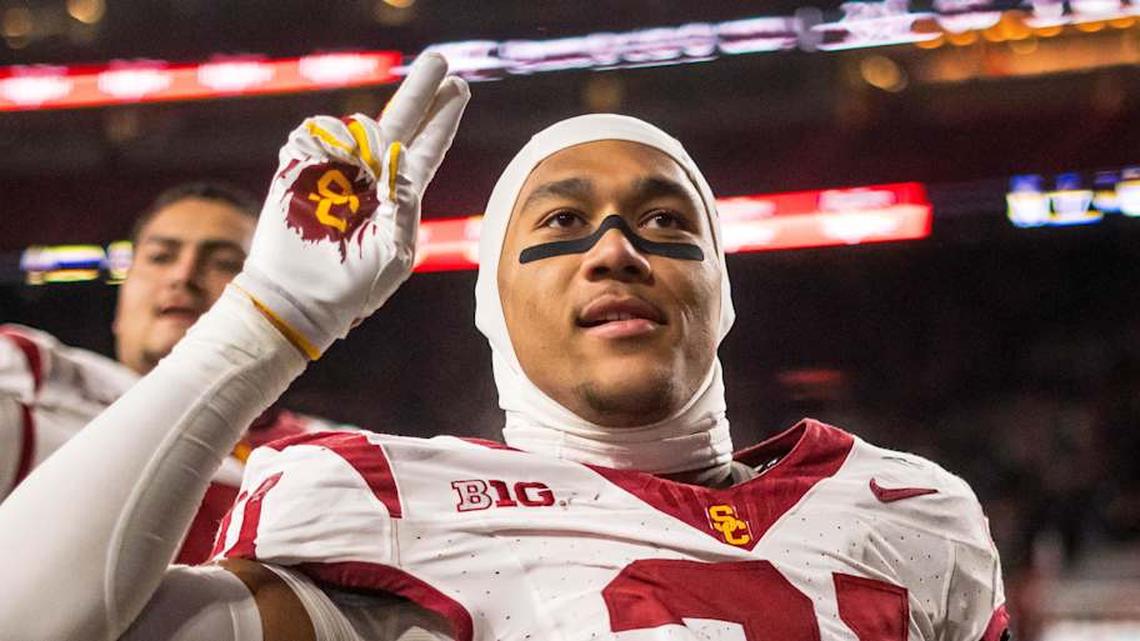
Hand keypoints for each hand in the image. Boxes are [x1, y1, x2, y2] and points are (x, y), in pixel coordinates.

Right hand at [234, 53, 468, 358]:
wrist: (300, 298)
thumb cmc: (354, 285)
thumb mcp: (395, 252)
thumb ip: (404, 205)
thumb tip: (398, 158)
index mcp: (400, 195)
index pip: (427, 148)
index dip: (442, 118)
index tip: (459, 88)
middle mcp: (371, 174)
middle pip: (400, 120)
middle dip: (421, 90)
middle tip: (440, 62)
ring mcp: (336, 168)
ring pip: (356, 126)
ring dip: (360, 139)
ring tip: (357, 169)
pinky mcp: (300, 166)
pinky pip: (314, 133)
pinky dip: (324, 140)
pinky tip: (328, 160)